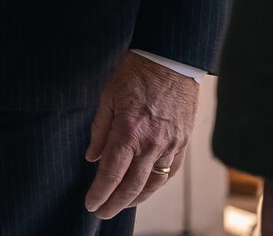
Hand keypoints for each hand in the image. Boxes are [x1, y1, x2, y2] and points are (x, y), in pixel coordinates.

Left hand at [82, 51, 199, 217]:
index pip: (111, 173)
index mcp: (129, 132)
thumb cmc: (136, 73)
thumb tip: (92, 157)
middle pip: (131, 186)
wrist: (171, 60)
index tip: (90, 204)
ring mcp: (170, 145)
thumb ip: (100, 130)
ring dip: (135, 199)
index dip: (99, 193)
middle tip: (101, 213)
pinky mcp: (183, 142)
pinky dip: (156, 185)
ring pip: (153, 184)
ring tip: (120, 205)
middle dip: (114, 204)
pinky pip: (170, 172)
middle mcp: (151, 144)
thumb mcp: (108, 96)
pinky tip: (146, 189)